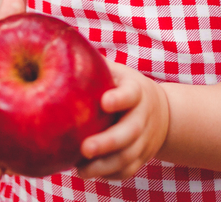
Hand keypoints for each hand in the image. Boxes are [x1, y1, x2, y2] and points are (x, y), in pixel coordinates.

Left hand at [76, 61, 169, 180]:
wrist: (159, 112)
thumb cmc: (123, 87)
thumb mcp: (115, 72)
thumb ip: (94, 64)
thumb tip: (61, 46)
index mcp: (136, 91)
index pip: (131, 94)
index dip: (120, 99)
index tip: (104, 102)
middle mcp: (143, 116)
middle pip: (130, 132)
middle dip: (108, 142)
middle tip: (85, 148)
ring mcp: (145, 139)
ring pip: (129, 156)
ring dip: (105, 165)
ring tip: (81, 170)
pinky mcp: (142, 157)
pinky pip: (128, 170)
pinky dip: (110, 174)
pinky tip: (90, 172)